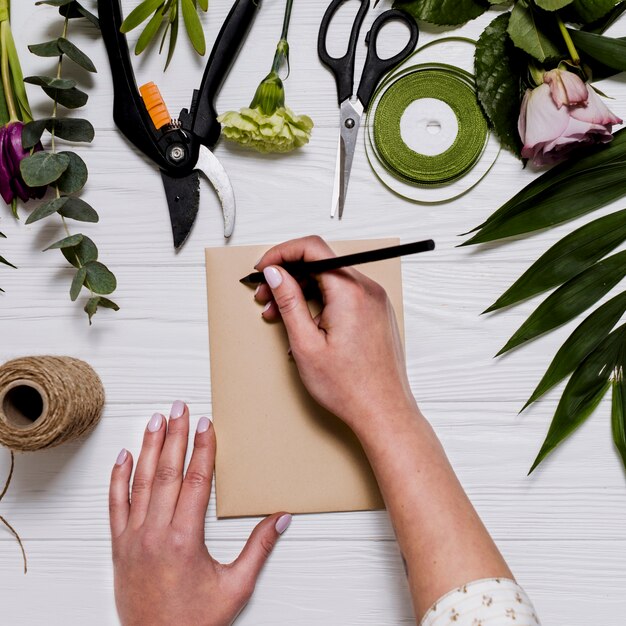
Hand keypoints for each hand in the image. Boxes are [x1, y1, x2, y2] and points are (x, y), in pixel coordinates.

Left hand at [109, 401, 291, 625]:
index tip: (206, 424)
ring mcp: (134, 538)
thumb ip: (259, 548)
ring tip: (154, 420)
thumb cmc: (196, 621)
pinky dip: (117, 479)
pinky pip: (115, 505)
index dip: (203, 448)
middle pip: (167, 472)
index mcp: (186, 538)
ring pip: (140, 482)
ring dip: (148, 448)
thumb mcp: (236, 586)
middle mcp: (156, 532)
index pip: (195, 480)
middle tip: (179, 407)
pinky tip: (123, 457)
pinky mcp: (119, 547)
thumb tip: (281, 518)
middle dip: (174, 435)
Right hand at [255, 236, 417, 433]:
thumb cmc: (350, 387)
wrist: (383, 412)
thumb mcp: (306, 343)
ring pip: (330, 281)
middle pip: (320, 264)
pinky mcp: (376, 313)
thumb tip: (275, 273)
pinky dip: (320, 303)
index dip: (281, 253)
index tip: (264, 268)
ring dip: (302, 292)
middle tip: (264, 298)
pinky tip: (305, 324)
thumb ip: (288, 301)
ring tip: (280, 316)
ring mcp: (375, 301)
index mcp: (350, 292)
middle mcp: (367, 290)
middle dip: (287, 277)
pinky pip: (343, 295)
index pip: (312, 248)